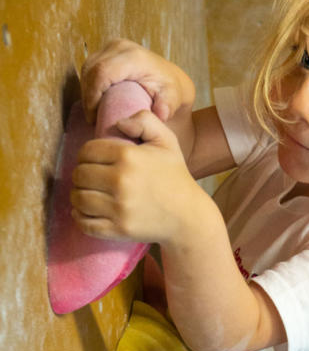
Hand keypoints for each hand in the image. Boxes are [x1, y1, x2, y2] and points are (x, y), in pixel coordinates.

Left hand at [71, 110, 204, 243]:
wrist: (188, 217)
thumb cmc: (175, 177)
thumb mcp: (167, 141)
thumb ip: (145, 121)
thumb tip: (119, 123)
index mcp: (129, 156)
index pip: (87, 151)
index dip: (86, 155)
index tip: (94, 161)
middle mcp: (121, 181)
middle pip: (79, 175)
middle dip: (81, 175)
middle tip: (90, 179)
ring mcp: (119, 207)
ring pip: (79, 198)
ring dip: (78, 195)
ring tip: (87, 194)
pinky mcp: (119, 228)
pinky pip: (85, 223)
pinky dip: (79, 217)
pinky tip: (85, 212)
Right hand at [81, 40, 194, 123]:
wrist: (169, 76)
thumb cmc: (169, 90)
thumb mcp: (172, 99)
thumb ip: (167, 106)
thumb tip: (160, 114)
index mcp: (134, 57)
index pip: (102, 73)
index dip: (93, 96)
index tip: (94, 117)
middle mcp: (120, 46)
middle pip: (91, 70)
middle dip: (88, 96)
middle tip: (92, 118)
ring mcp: (112, 46)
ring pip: (87, 68)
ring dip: (87, 91)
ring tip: (94, 112)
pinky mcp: (106, 50)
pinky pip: (90, 68)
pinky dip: (89, 85)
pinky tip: (96, 101)